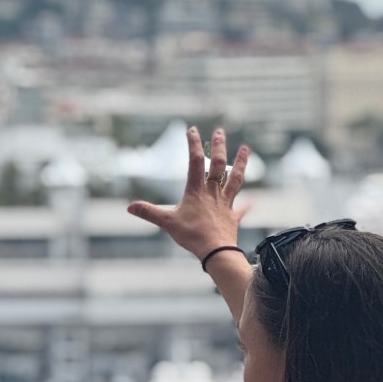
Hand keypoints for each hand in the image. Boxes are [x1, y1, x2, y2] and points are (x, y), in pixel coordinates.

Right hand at [127, 125, 250, 262]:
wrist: (216, 251)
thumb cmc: (192, 236)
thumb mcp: (167, 223)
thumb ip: (149, 212)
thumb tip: (129, 206)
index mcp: (196, 191)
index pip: (195, 162)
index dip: (193, 145)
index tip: (192, 130)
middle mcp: (212, 193)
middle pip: (218, 165)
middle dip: (218, 146)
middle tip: (220, 131)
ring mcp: (225, 204)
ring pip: (235, 179)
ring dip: (241, 163)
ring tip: (245, 148)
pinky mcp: (232, 217)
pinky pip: (241, 209)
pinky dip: (247, 205)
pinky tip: (253, 200)